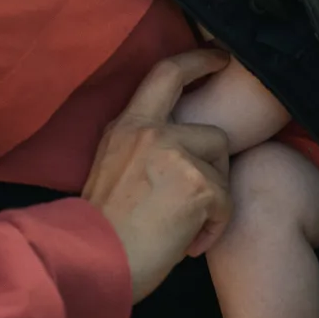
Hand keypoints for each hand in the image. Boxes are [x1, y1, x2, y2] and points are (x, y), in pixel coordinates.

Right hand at [81, 51, 232, 301]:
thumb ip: (140, 147)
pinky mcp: (197, 184)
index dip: (198, 61)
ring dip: (212, 202)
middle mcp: (151, 131)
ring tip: (186, 229)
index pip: (167, 74)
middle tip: (211, 193)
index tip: (220, 57)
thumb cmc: (102, 228)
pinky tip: (189, 245)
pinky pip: (225, 203)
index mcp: (127, 125)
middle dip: (217, 169)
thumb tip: (175, 152)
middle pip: (214, 135)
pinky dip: (213, 228)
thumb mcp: (110, 167)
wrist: (94, 260)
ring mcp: (175, 154)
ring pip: (221, 171)